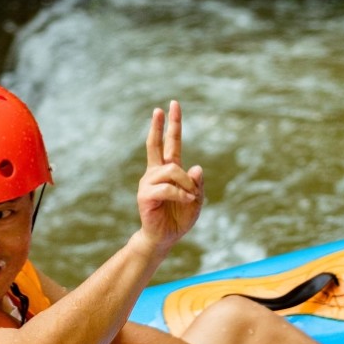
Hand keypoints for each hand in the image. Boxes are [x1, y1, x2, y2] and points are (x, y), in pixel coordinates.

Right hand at [135, 101, 203, 253]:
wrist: (164, 238)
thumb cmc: (179, 218)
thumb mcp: (196, 200)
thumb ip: (197, 185)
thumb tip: (197, 168)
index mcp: (168, 170)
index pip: (170, 143)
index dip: (172, 125)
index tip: (171, 105)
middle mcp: (156, 172)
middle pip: (156, 144)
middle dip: (160, 125)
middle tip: (161, 108)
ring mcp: (149, 183)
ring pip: (172, 171)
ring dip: (187, 184)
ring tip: (190, 198)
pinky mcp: (145, 195)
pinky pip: (167, 188)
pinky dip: (181, 194)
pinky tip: (186, 201)